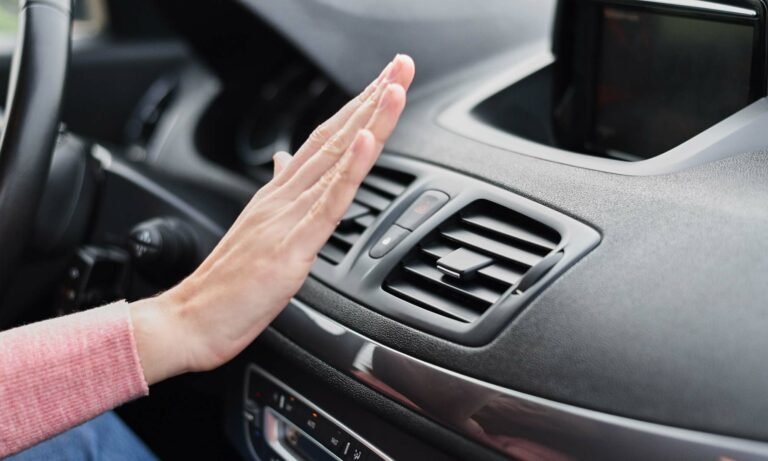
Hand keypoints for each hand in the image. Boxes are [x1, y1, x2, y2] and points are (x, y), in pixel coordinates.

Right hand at [130, 55, 415, 384]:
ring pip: (336, 160)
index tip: (384, 82)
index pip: (324, 139)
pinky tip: (364, 141)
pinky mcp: (292, 245)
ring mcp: (288, 217)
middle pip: (335, 137)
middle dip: (372, 99)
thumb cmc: (226, 284)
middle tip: (400, 66)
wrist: (191, 319)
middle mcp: (284, 196)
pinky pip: (327, 202)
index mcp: (279, 194)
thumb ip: (277, 191)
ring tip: (394, 87)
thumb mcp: (259, 229)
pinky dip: (349, 169)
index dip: (356, 109)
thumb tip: (284, 161)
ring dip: (369, 121)